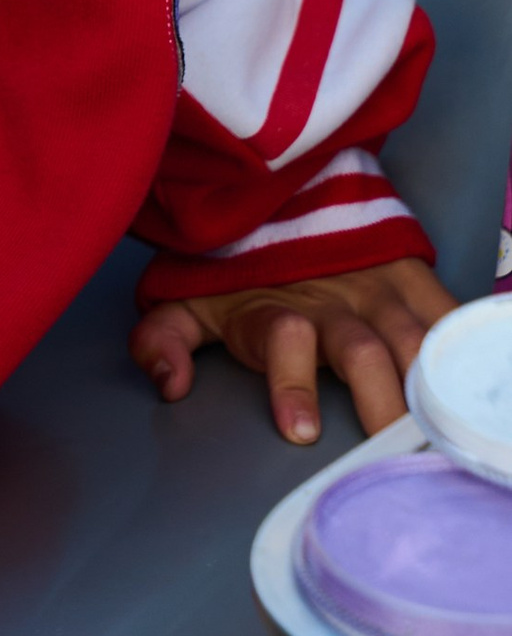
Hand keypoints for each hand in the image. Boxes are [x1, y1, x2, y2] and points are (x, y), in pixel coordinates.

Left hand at [132, 256, 450, 444]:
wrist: (283, 185)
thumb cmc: (239, 264)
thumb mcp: (188, 297)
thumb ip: (164, 338)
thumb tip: (168, 384)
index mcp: (275, 312)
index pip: (283, 343)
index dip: (290, 385)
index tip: (300, 432)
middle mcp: (331, 302)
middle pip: (361, 354)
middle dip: (379, 404)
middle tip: (391, 450)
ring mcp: (376, 288)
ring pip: (414, 338)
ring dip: (427, 382)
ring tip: (440, 426)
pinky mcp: (412, 275)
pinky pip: (448, 312)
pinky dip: (462, 344)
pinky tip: (471, 378)